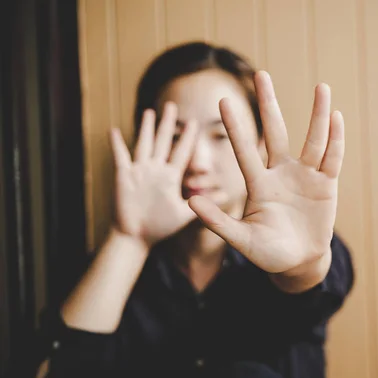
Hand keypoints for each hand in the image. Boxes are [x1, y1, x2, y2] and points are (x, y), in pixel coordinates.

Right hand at [109, 103, 197, 245]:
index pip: (181, 152)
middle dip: (168, 124)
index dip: (188, 138)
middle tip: (172, 105)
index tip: (195, 122)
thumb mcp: (185, 214)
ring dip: (146, 128)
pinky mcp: (124, 178)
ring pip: (144, 144)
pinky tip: (114, 130)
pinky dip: (117, 145)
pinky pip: (120, 158)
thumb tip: (228, 196)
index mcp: (170, 177)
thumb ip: (206, 204)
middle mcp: (155, 170)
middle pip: (163, 142)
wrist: (136, 237)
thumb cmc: (160, 227)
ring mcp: (139, 172)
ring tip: (149, 111)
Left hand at [189, 71, 344, 273]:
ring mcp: (305, 176)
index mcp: (258, 184)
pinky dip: (335, 140)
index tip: (223, 101)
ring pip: (312, 139)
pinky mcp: (326, 184)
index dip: (235, 127)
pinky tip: (336, 117)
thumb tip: (190, 202)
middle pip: (275, 132)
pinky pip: (332, 158)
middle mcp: (281, 173)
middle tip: (261, 74)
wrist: (299, 263)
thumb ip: (218, 222)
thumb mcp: (242, 239)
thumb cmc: (268, 253)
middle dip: (269, 104)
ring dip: (317, 115)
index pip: (244, 150)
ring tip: (321, 87)